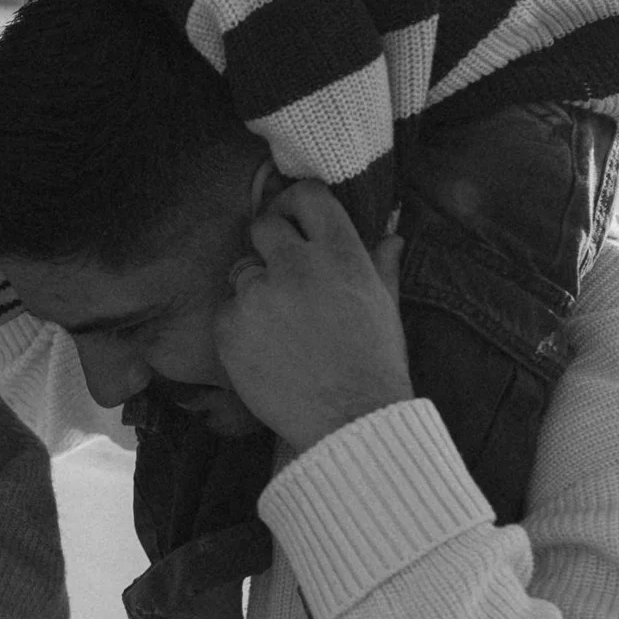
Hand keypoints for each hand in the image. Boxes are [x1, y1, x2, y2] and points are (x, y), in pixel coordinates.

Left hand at [213, 176, 411, 455]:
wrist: (348, 423)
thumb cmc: (374, 365)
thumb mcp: (385, 308)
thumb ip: (381, 265)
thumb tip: (391, 235)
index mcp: (340, 252)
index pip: (307, 196)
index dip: (295, 204)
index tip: (293, 220)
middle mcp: (296, 264)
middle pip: (263, 226)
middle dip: (269, 245)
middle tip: (282, 275)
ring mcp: (259, 294)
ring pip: (242, 271)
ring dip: (255, 290)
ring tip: (281, 327)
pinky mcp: (231, 326)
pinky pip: (227, 310)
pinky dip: (240, 325)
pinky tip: (266, 350)